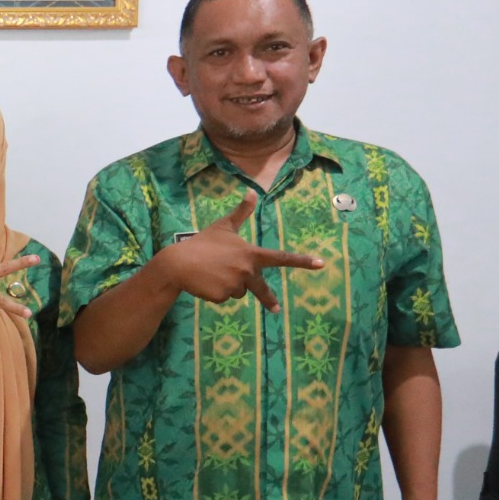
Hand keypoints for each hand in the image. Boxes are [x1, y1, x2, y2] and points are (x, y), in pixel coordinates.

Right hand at [154, 193, 323, 311]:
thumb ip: (241, 212)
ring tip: (212, 274)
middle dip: (269, 299)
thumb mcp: (223, 226)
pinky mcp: (222, 297)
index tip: (320, 264)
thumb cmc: (202, 243)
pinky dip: (216, 292)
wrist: (178, 264)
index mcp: (251, 254)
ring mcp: (235, 285)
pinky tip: (206, 282)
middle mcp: (247, 270)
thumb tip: (252, 190)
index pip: (281, 258)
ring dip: (229, 286)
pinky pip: (224, 297)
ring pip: (239, 291)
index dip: (301, 261)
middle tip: (276, 309)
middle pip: (262, 289)